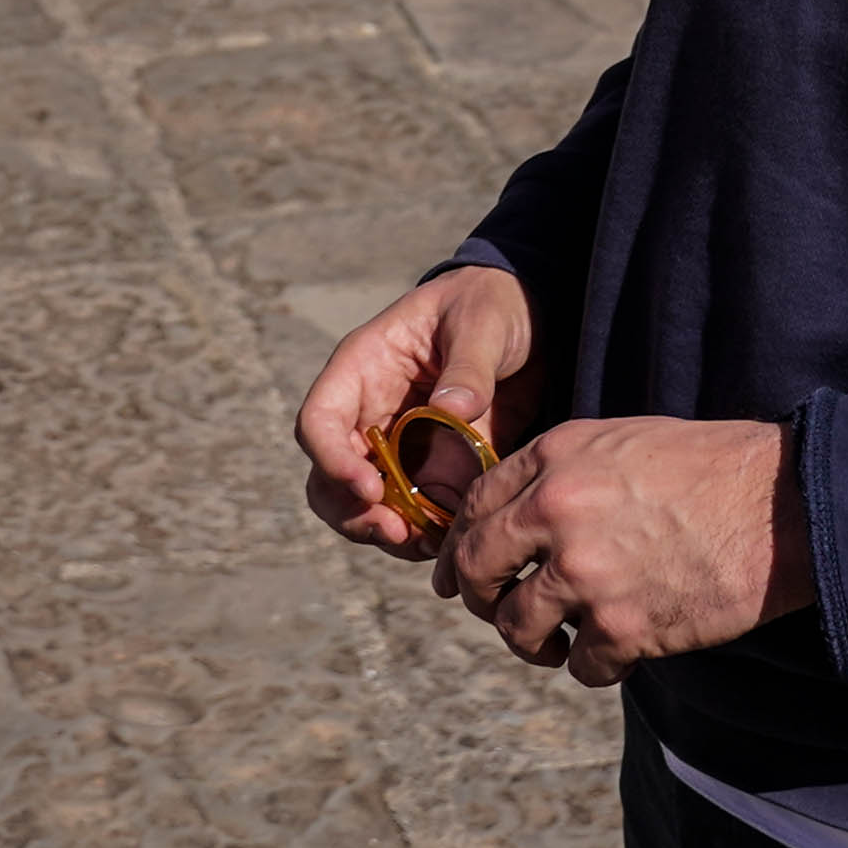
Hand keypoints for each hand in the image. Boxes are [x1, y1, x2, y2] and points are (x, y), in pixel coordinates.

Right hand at [296, 263, 538, 554]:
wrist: (528, 319)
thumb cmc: (490, 304)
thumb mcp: (483, 320)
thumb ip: (469, 365)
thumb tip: (452, 412)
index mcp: (362, 368)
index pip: (320, 421)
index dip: (332, 461)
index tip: (371, 489)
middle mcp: (369, 413)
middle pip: (328, 477)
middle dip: (353, 511)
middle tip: (396, 530)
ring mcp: (396, 445)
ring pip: (363, 504)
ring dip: (384, 530)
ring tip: (425, 543)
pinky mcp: (429, 468)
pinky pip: (410, 510)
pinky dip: (421, 532)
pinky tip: (450, 537)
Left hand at [436, 416, 811, 687]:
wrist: (780, 505)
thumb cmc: (709, 469)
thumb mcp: (621, 442)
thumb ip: (561, 473)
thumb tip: (512, 519)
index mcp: (555, 458)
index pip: (474, 507)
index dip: (461, 549)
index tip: (460, 575)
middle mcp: (557, 510)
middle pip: (478, 571)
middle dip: (481, 600)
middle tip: (501, 614)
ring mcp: (586, 571)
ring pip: (518, 627)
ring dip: (534, 644)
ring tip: (559, 645)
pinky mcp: (623, 626)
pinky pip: (580, 665)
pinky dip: (596, 666)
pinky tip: (619, 654)